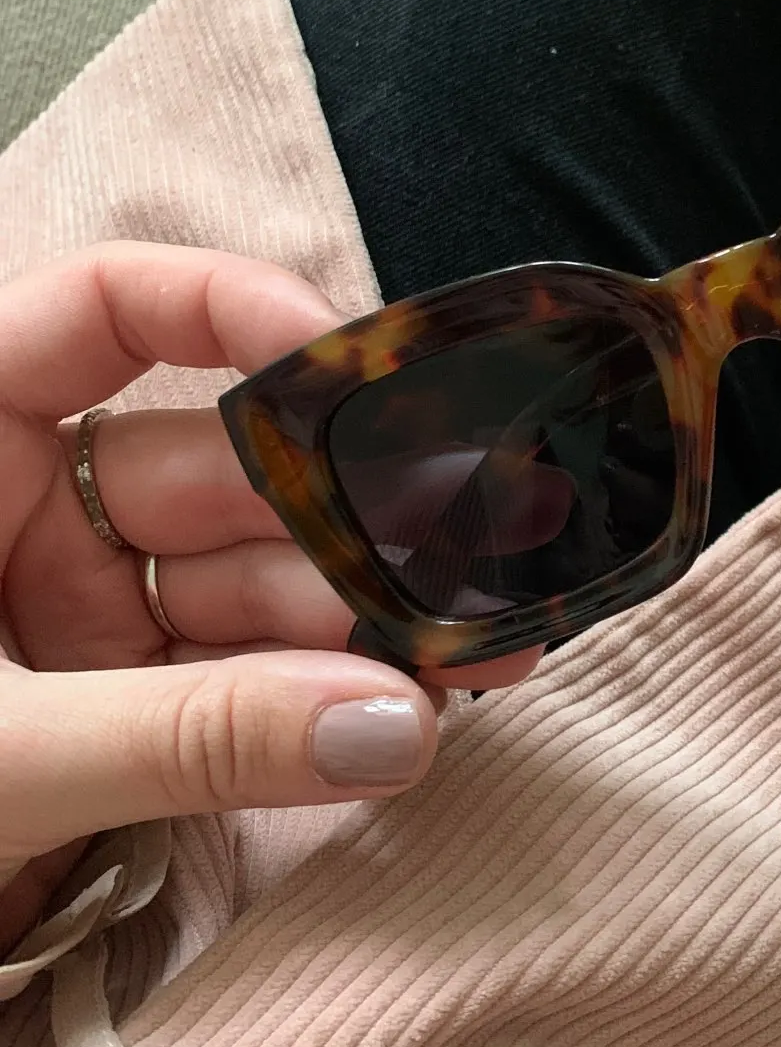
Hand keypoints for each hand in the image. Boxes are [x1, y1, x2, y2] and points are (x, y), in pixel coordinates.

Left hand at [0, 242, 541, 953]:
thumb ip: (184, 736)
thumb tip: (392, 726)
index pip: (98, 315)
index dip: (226, 310)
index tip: (346, 362)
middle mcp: (21, 509)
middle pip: (215, 469)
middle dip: (343, 516)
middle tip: (470, 552)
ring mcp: (75, 614)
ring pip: (248, 585)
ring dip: (356, 626)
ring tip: (469, 666)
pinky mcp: (117, 711)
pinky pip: (241, 683)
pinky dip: (320, 705)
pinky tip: (410, 717)